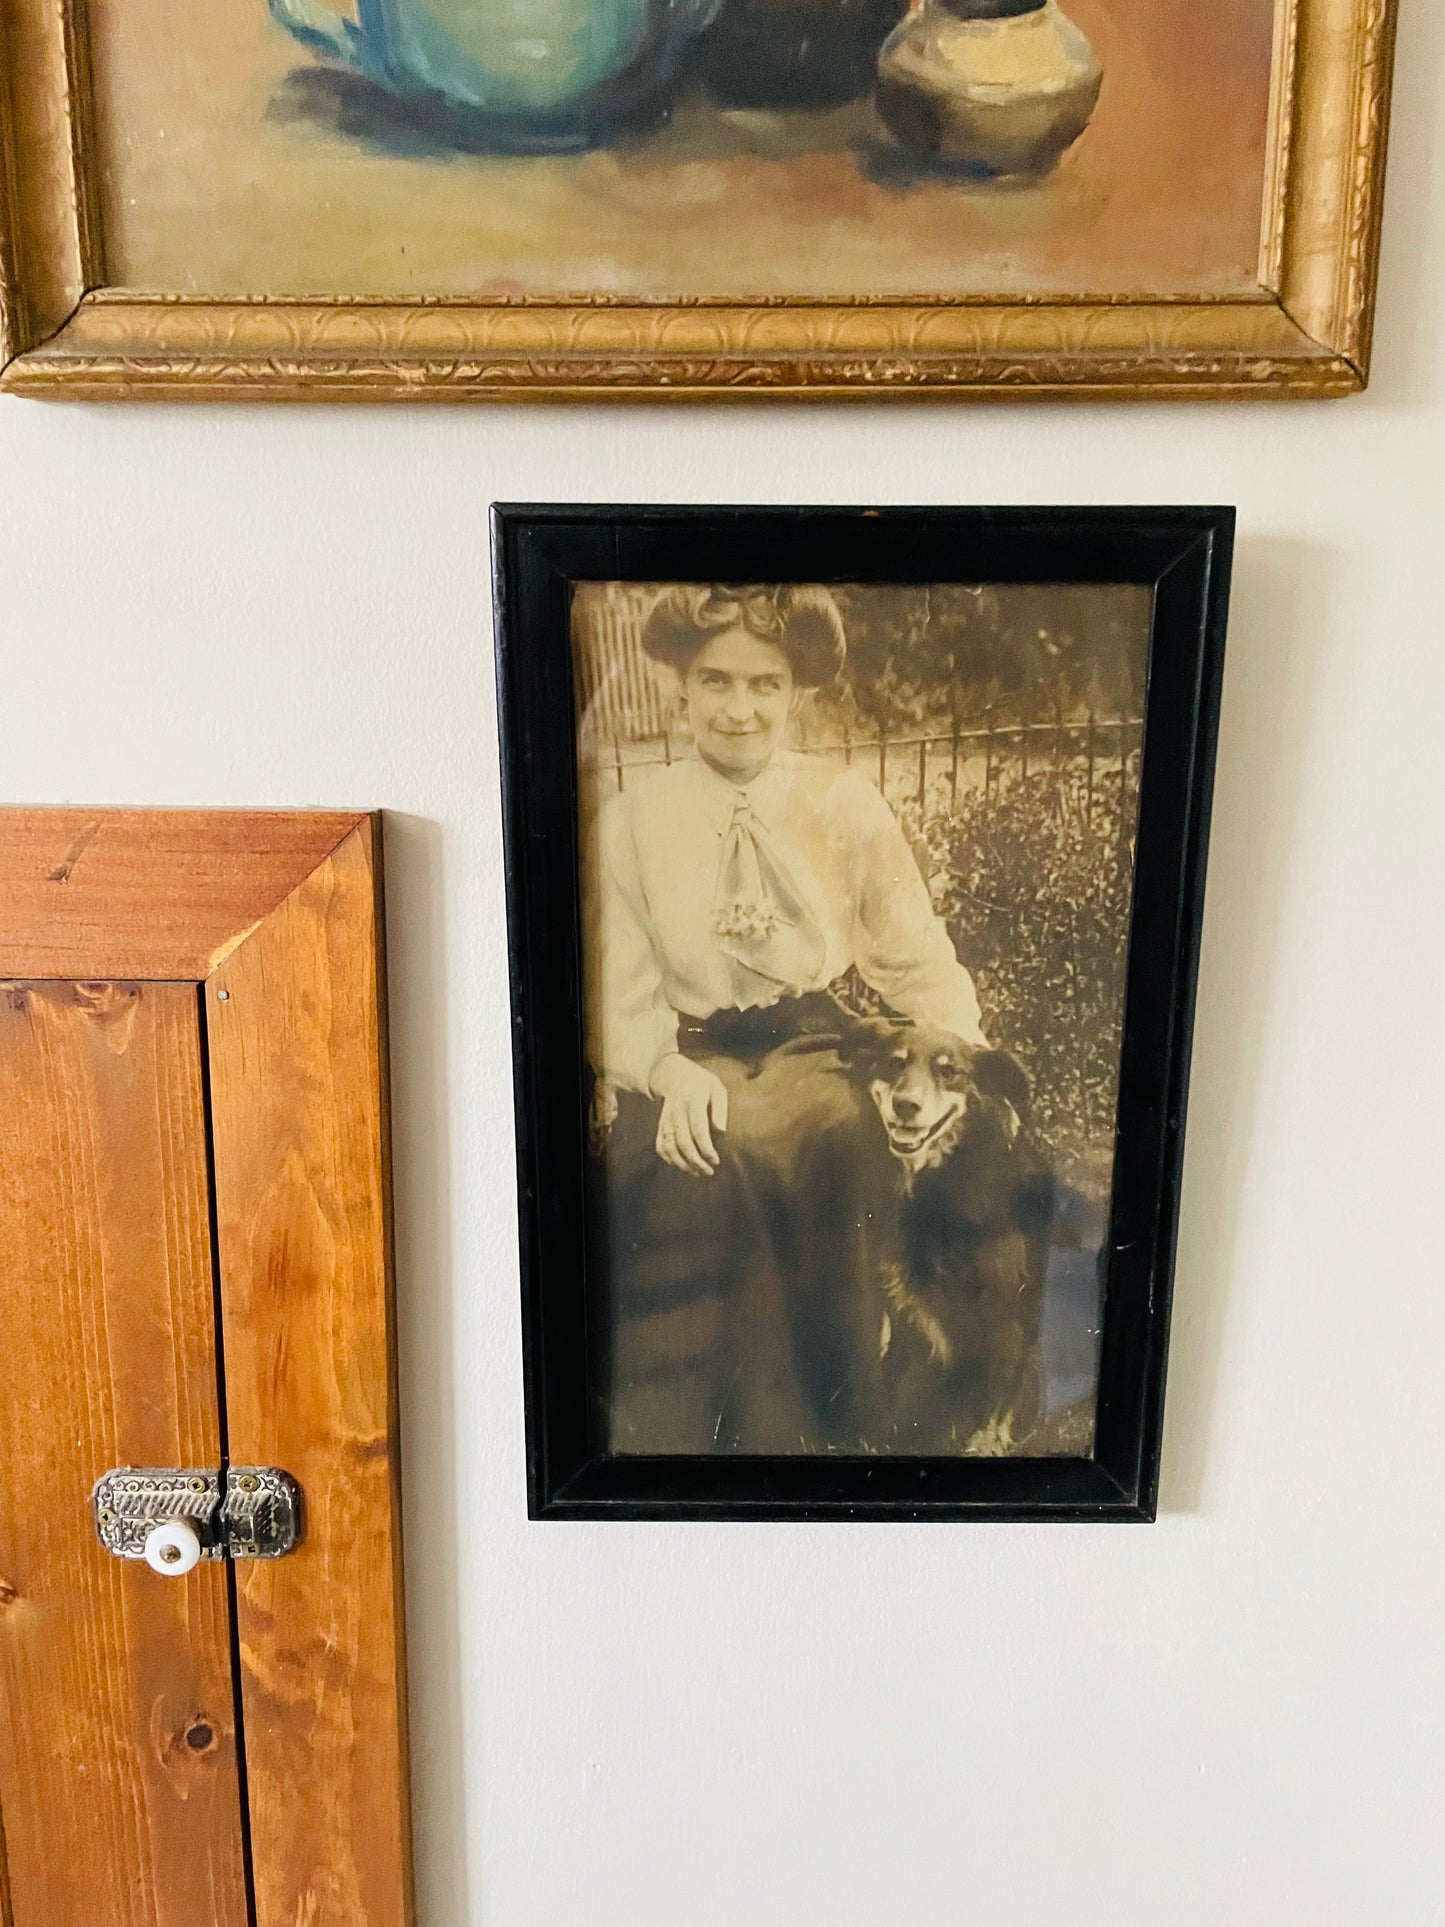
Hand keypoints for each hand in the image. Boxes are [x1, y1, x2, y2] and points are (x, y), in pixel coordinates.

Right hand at [649, 1055, 728, 1177]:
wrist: (675, 1075)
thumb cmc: (702, 1084)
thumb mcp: (716, 1088)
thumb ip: (720, 1108)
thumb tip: (721, 1130)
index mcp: (692, 1101)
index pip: (698, 1129)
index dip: (706, 1148)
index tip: (715, 1160)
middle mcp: (676, 1112)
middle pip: (682, 1142)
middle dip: (696, 1161)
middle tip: (709, 1171)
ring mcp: (665, 1119)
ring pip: (669, 1147)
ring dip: (682, 1164)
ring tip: (698, 1173)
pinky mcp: (660, 1125)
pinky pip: (660, 1146)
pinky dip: (669, 1159)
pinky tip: (683, 1166)